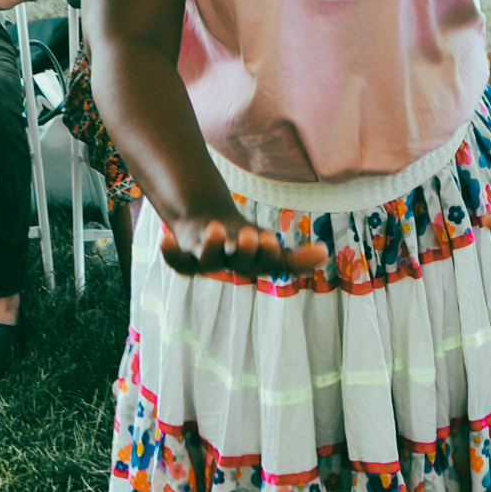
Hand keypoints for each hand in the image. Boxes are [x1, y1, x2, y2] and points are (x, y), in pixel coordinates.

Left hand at [159, 214, 328, 278]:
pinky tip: (165, 239)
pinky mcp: (185, 251)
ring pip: (207, 259)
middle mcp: (229, 264)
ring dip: (212, 245)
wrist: (209, 235)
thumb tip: (325, 254)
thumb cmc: (244, 245)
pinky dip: (168, 253)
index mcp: (252, 263)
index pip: (264, 264)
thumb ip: (295, 258)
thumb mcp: (269, 249)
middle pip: (237, 263)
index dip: (268, 255)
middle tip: (253, 236)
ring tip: (216, 227)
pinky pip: (175, 260)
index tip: (273, 238)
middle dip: (245, 250)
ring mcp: (205, 258)